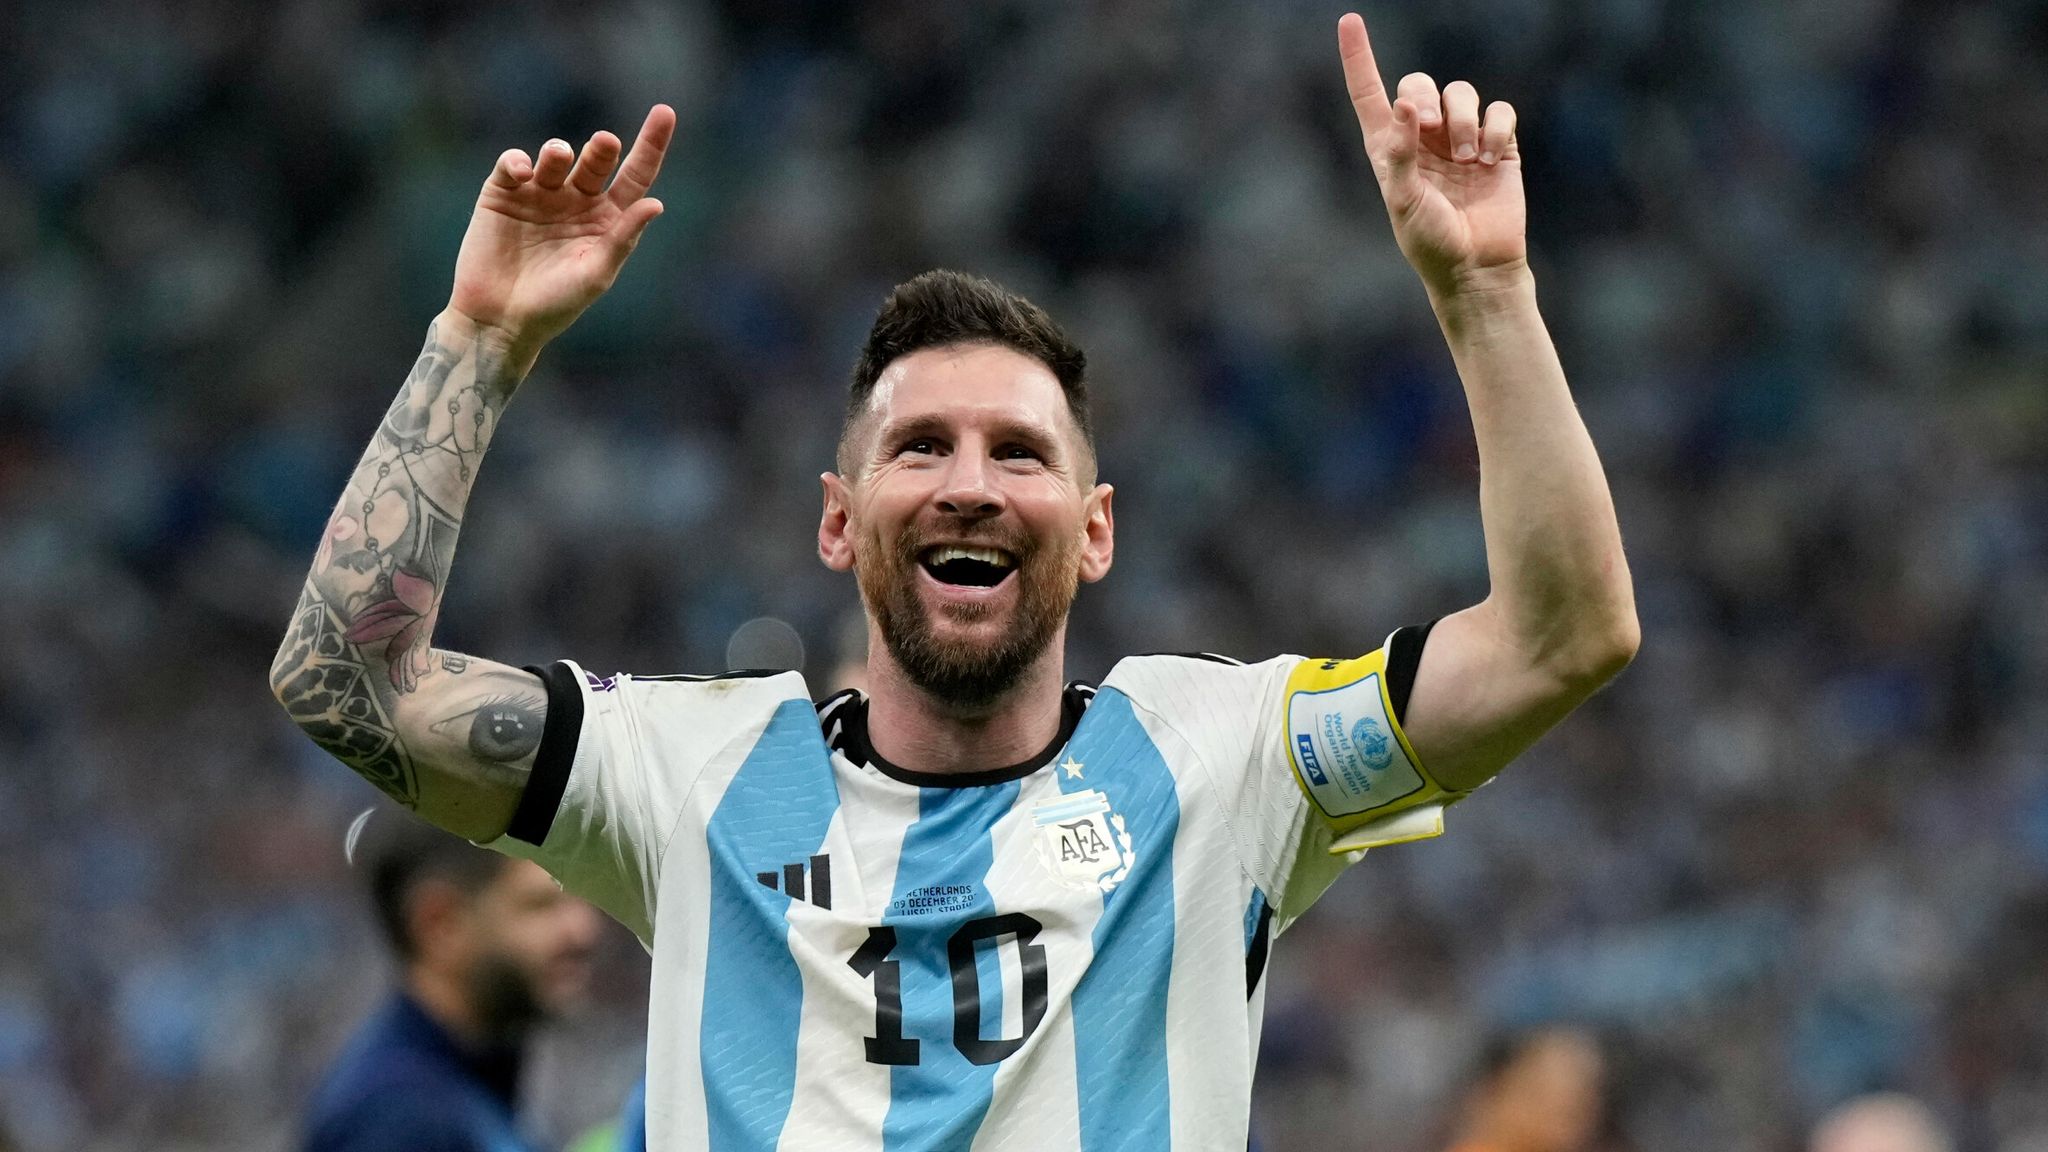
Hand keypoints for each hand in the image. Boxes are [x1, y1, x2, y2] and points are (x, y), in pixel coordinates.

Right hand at [447, 104, 675, 356]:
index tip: (665, 112)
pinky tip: (523, 171)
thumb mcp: (595, 273)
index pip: (636, 176)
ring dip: (558, 151)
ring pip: (556, 157)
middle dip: (602, 150)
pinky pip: (514, 164)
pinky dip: (519, 161)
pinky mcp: (503, 194)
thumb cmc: (555, 305)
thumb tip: (656, 204)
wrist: (499, 320)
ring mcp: (540, 195)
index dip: (651, 144)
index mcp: (607, 219)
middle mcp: (577, 202)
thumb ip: (623, 238)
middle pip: (597, 162)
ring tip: (557, 157)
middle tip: (605, 143)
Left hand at [1336, 14, 1525, 297]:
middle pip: (1419, 82)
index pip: (1369, 93)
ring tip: (1467, 158)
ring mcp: (1460, 139)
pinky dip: (1495, 129)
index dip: (1359, 57)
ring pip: (1462, 91)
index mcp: (1389, 148)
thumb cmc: (1431, 241)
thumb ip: (1401, 152)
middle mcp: (1423, 137)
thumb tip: (1406, 105)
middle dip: (1426, 96)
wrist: (1477, 267)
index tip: (1348, 21)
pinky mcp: (1498, 145)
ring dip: (1463, 119)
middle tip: (1433, 130)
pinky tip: (1489, 159)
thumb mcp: (1404, 200)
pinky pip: (1498, 111)